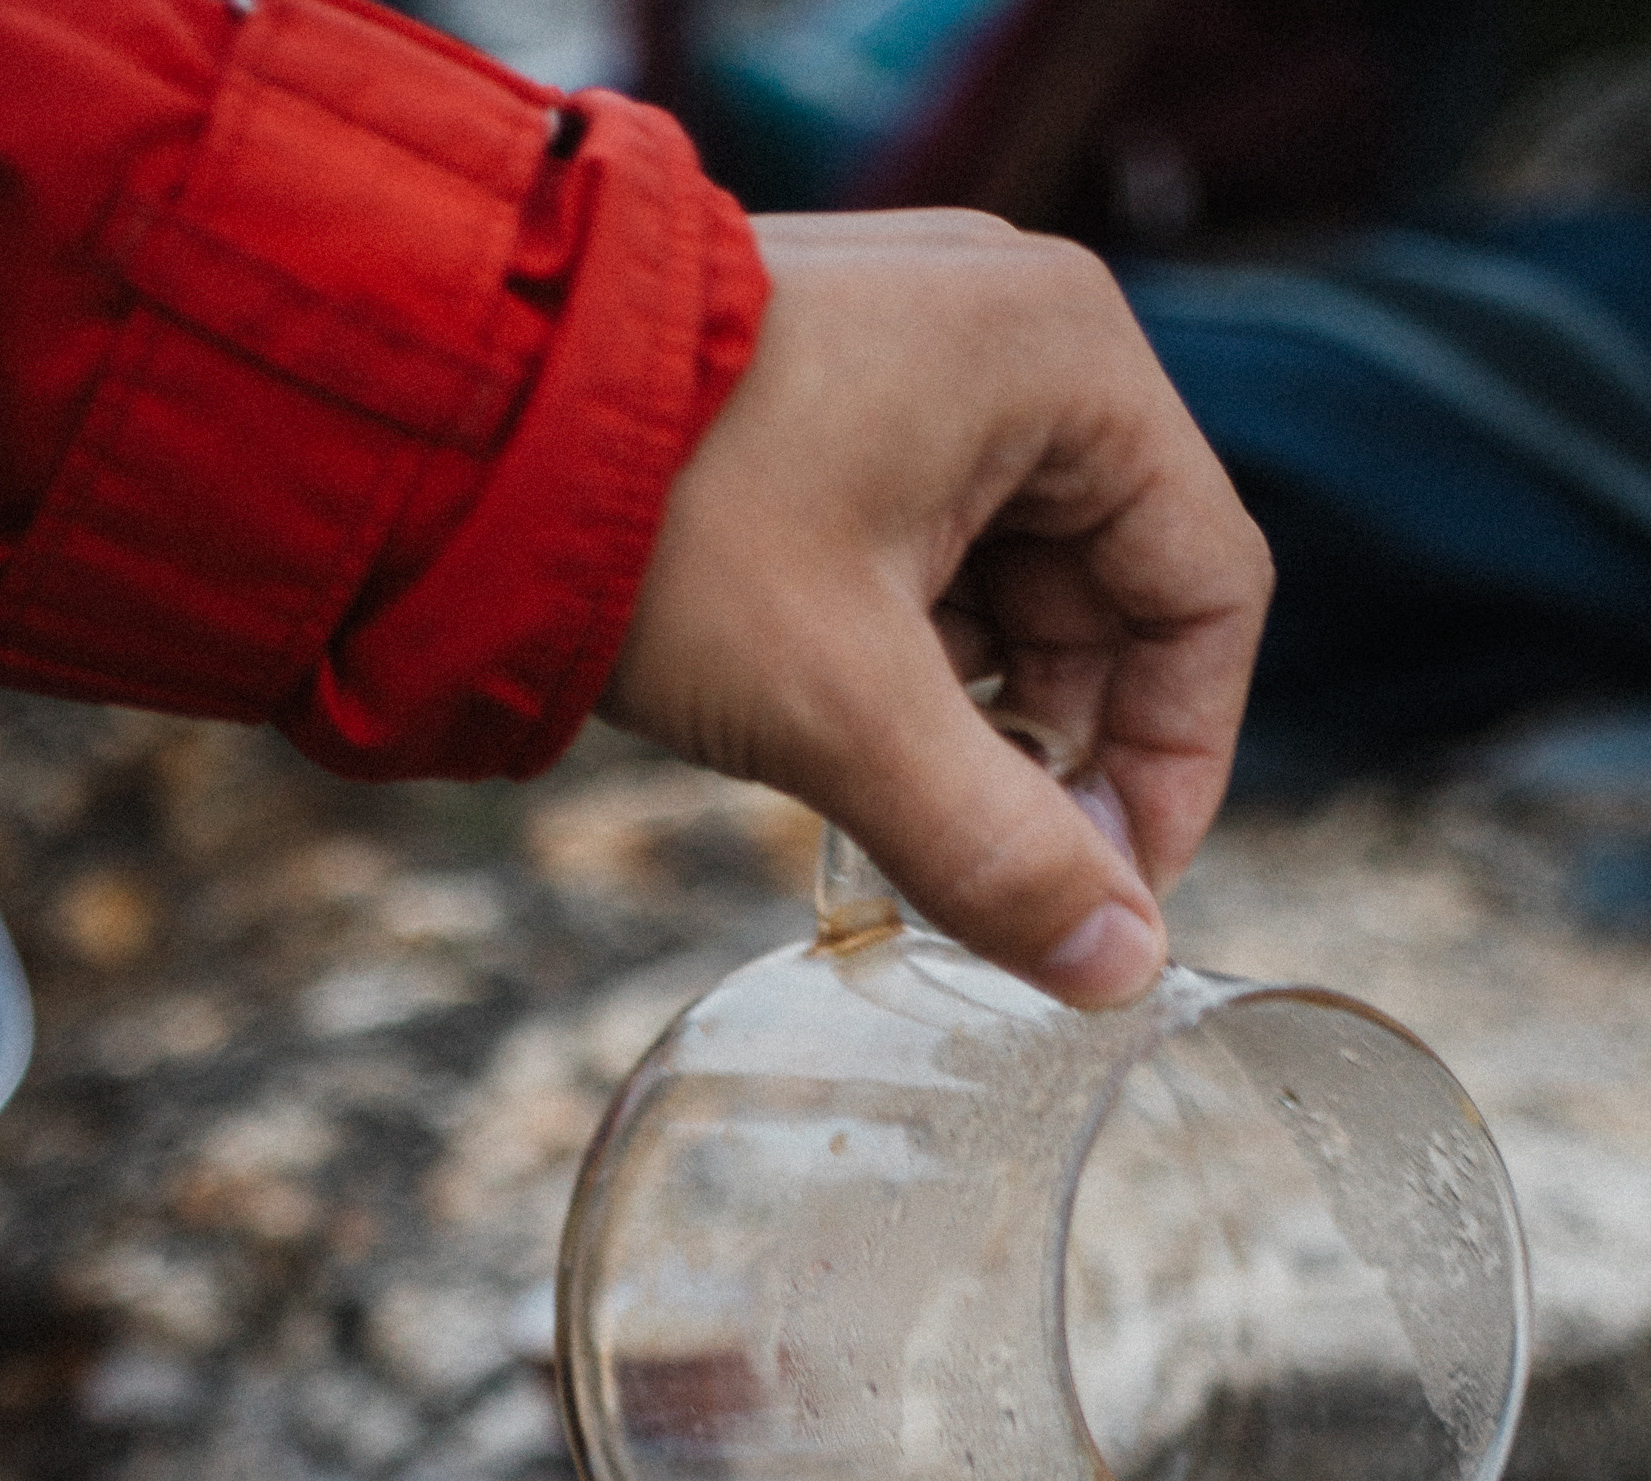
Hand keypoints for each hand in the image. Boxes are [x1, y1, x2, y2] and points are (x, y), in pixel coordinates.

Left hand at [603, 212, 1271, 1006]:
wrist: (445, 415)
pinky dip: (900, 665)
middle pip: (1110, 598)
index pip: (1205, 589)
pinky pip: (924, 561)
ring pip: (1009, 593)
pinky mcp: (836, 406)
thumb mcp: (842, 706)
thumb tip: (1118, 975)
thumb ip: (994, 849)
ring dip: (967, 719)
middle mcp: (1015, 335)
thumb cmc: (657, 517)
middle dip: (1053, 751)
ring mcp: (922, 361)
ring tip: (880, 798)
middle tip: (984, 872)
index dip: (1176, 761)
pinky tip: (829, 730)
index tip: (1113, 890)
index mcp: (1067, 358)